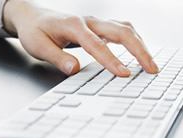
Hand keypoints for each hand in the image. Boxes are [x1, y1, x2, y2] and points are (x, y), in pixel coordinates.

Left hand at [3, 0, 157, 76]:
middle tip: (151, 68)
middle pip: (120, 31)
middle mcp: (87, 21)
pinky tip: (137, 50)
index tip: (124, 74)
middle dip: (139, 50)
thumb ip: (57, 57)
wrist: (32, 17)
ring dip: (139, 44)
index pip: (96, 45)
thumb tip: (74, 69)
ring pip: (124, 28)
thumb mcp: (39, 46)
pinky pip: (120, 29)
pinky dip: (132, 40)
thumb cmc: (35, 31)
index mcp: (73, 26)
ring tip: (149, 62)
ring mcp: (93, 22)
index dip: (111, 60)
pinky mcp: (96, 26)